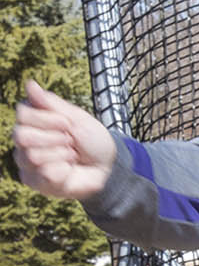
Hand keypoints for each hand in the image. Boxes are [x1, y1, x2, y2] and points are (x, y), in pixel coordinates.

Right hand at [12, 79, 115, 199]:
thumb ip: (50, 103)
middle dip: (56, 138)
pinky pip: (44, 175)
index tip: (68, 124)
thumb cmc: (92, 139)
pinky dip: (64, 171)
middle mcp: (23, 140)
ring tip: (71, 156)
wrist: (108, 166)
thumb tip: (30, 84)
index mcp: (31, 120)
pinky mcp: (34, 181)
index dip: (50, 119)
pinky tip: (68, 170)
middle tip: (70, 141)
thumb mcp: (77, 117)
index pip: (22, 114)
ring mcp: (26, 162)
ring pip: (33, 156)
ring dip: (62, 155)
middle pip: (22, 136)